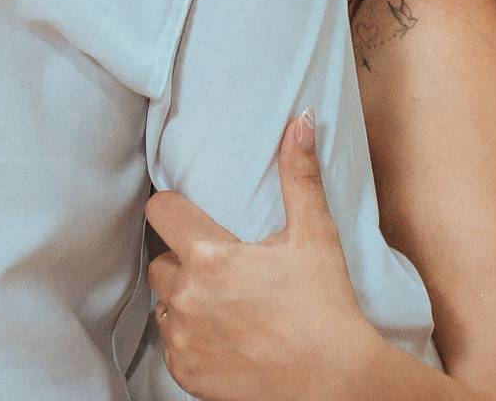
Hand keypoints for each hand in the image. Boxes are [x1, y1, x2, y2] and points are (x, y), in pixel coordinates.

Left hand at [146, 111, 383, 400]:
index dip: (175, 210)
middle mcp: (187, 297)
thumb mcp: (315, 236)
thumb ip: (299, 175)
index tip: (192, 218)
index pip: (160, 211)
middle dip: (184, 261)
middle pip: (160, 261)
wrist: (336, 383)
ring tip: (224, 304)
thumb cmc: (326, 308)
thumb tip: (300, 121)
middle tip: (223, 268)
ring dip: (183, 300)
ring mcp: (182, 338)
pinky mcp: (185, 373)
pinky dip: (189, 339)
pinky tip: (224, 336)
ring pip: (163, 305)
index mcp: (210, 256)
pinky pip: (170, 344)